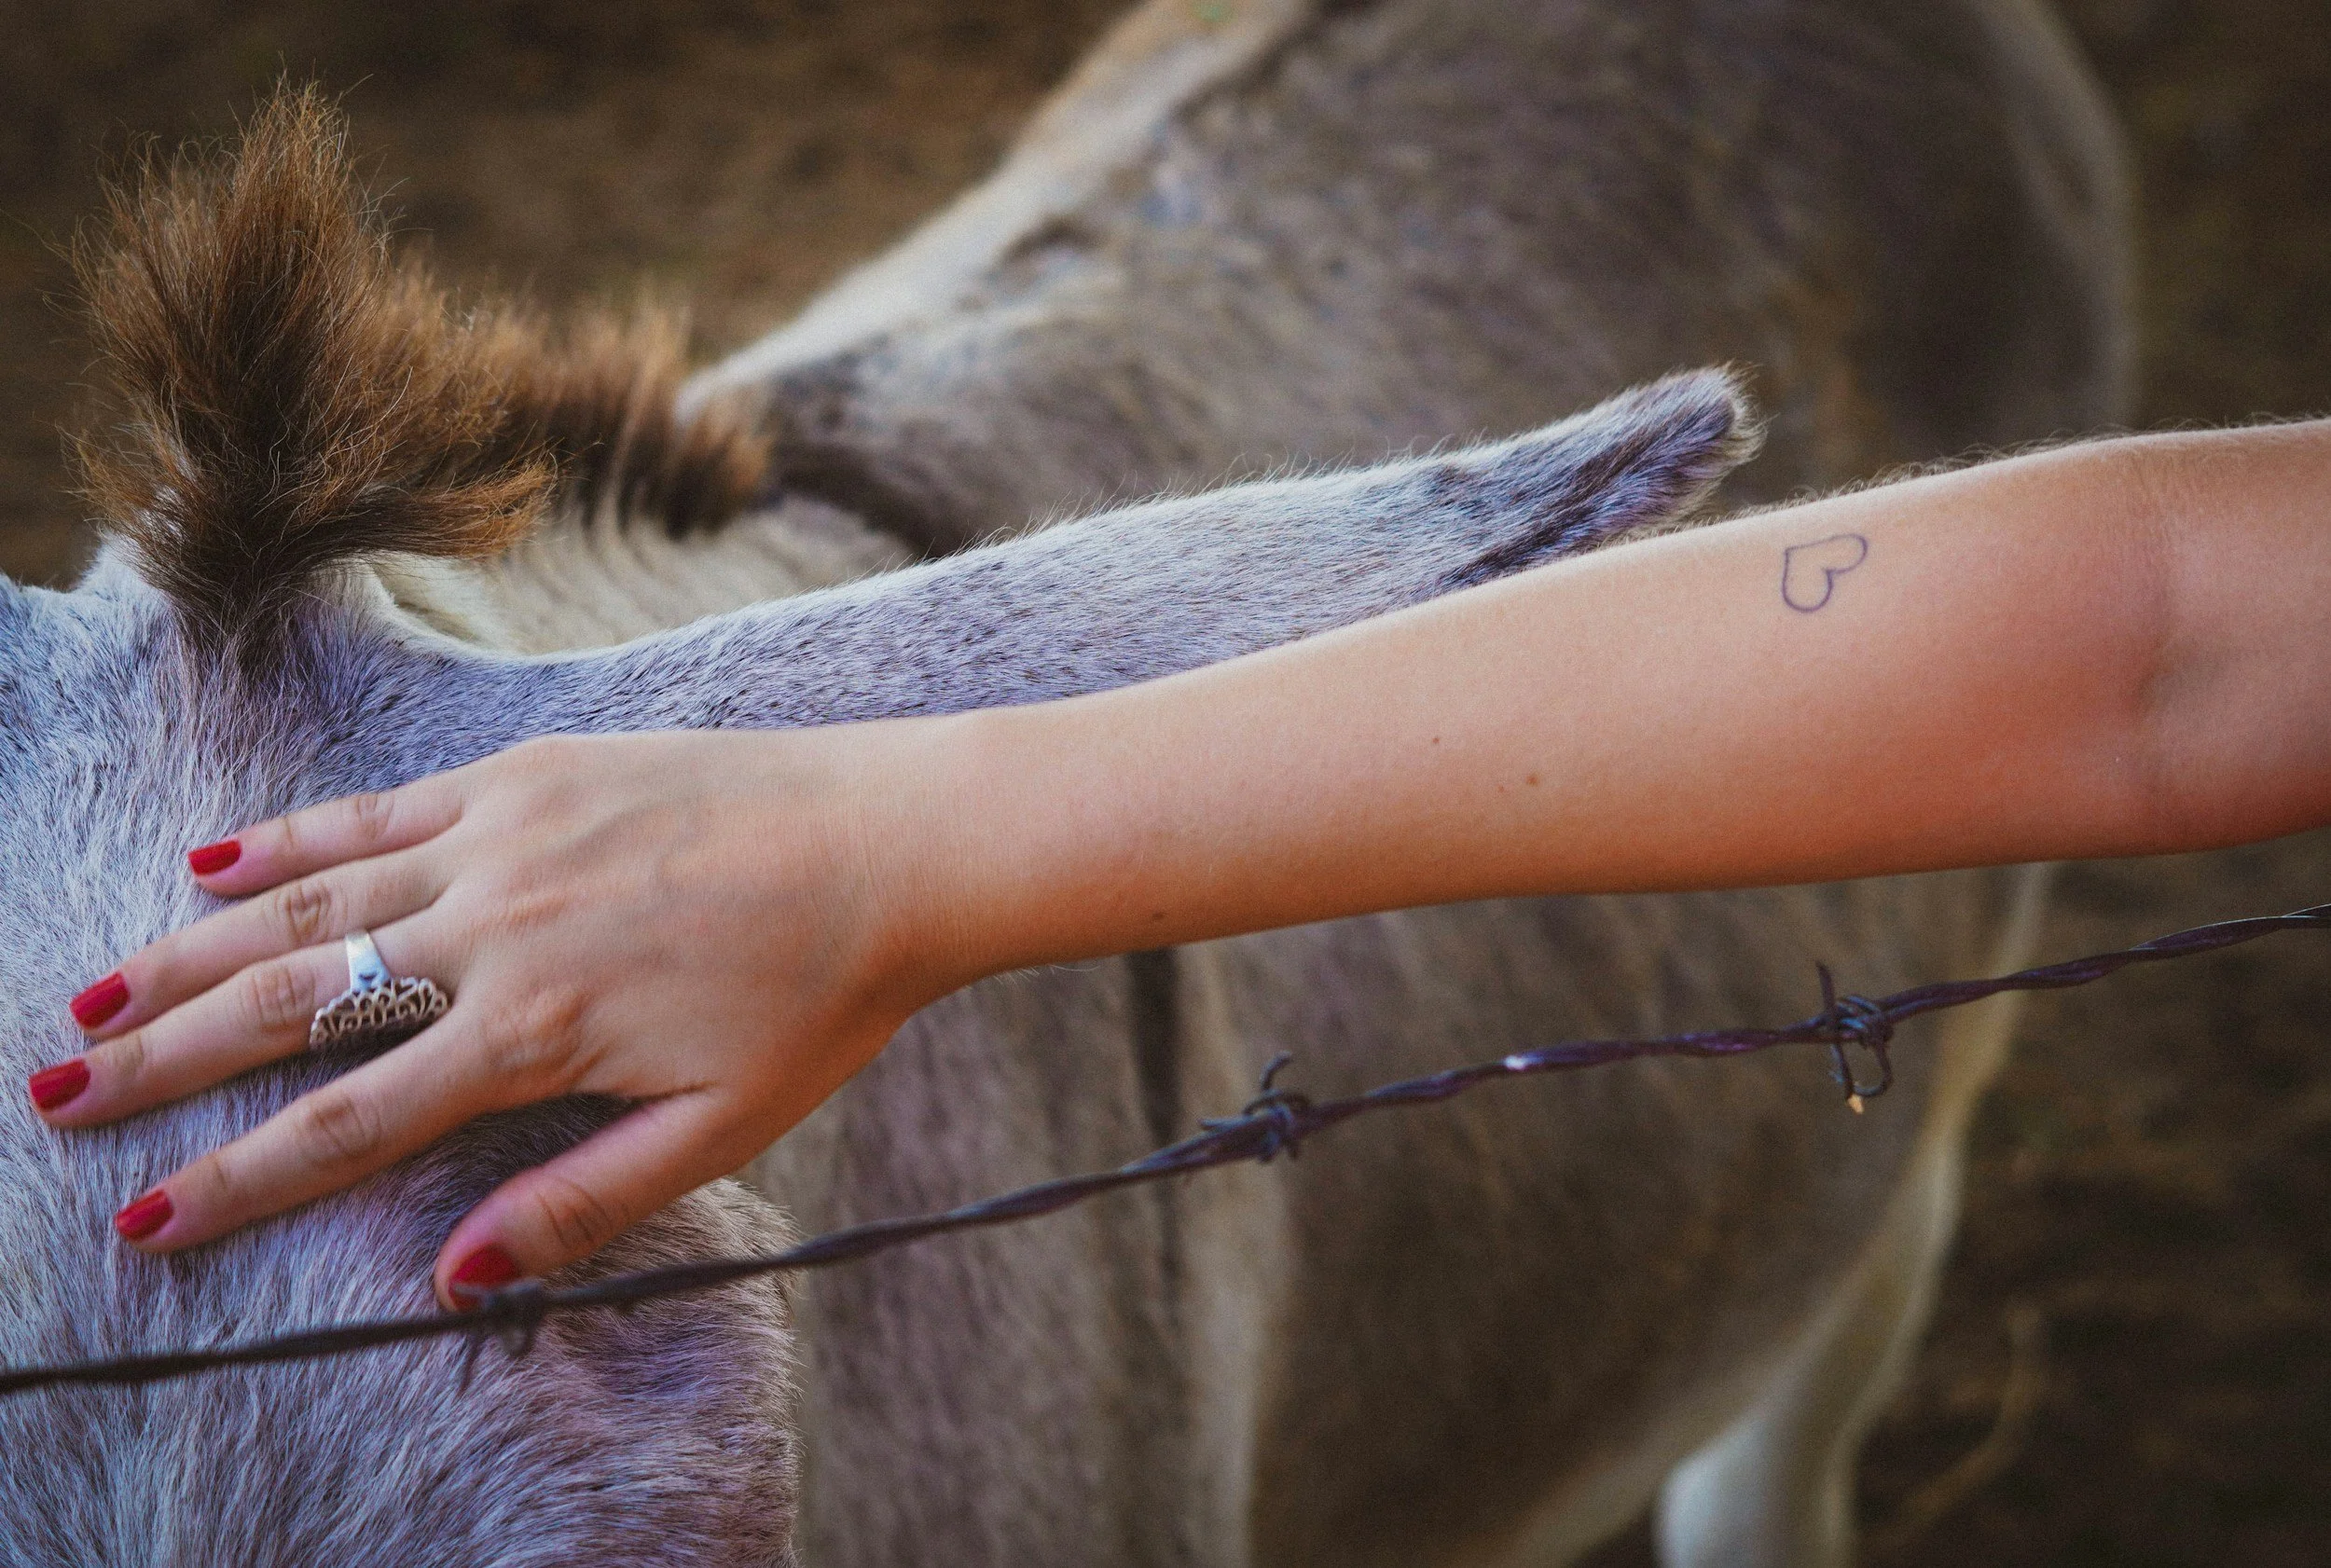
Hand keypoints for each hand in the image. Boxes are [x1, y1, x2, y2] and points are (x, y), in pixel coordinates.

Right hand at [37, 727, 953, 1307]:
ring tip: (97, 994)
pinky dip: (289, 838)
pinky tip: (211, 862)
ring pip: (309, 902)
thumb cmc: (820, 996)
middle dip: (164, 1059)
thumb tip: (452, 1280)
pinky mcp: (528, 774)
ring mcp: (503, 836)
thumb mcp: (719, 1129)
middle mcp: (494, 928)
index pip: (346, 1123)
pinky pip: (381, 810)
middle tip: (59, 1093)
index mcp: (535, 1031)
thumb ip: (580, 1202)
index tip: (143, 1220)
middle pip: (292, 1004)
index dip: (233, 1180)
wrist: (898, 842)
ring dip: (191, 950)